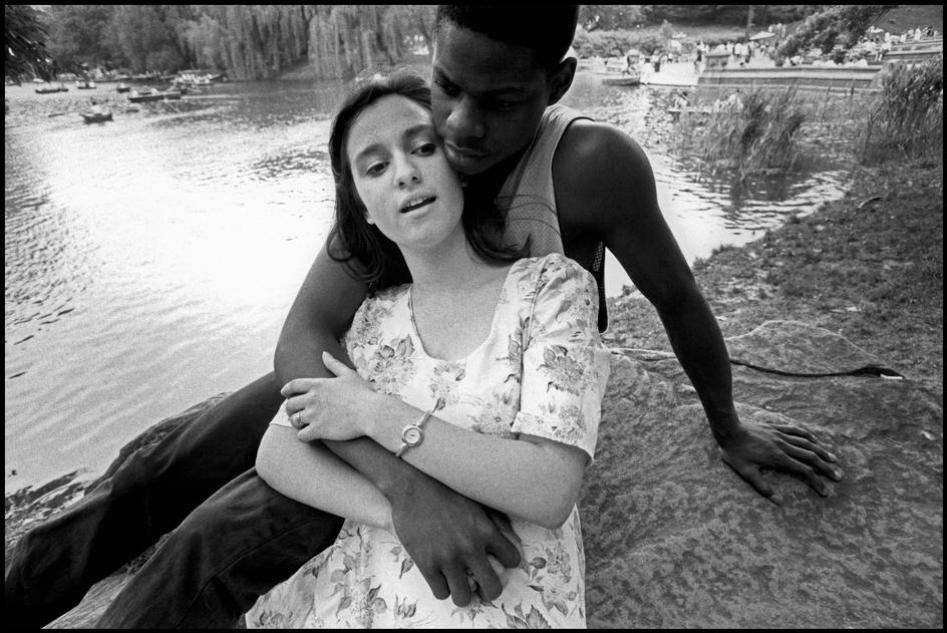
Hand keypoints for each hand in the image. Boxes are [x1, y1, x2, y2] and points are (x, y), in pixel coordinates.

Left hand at [281, 351, 377, 441]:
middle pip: (290, 404)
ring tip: (301, 425)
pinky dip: (303, 436)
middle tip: (295, 413)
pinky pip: (301, 435)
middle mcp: (312, 399)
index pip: (293, 385)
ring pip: (294, 420)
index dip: (286, 390)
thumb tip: (323, 353)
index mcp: (318, 384)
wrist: (371, 412)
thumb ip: (334, 364)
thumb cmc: (363, 393)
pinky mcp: (318, 430)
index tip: (284, 394)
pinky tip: (309, 435)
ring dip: (296, 423)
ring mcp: (314, 415)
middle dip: (290, 409)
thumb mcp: (349, 374)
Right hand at [388, 473, 521, 606]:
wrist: (413, 487)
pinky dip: (442, 588)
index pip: (512, 559)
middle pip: (493, 589)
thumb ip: (496, 521)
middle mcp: (469, 547)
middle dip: (490, 591)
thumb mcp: (477, 501)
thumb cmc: (446, 491)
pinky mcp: (426, 564)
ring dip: (462, 593)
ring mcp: (447, 557)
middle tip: (483, 586)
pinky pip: (440, 593)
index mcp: (485, 530)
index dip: (507, 563)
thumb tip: (512, 539)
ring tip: (458, 584)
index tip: (499, 561)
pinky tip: (441, 577)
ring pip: (463, 598)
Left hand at [719, 412, 842, 504]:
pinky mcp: (776, 428)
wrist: (728, 429)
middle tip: (839, 476)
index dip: (817, 482)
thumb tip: (779, 502)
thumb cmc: (735, 453)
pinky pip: (796, 430)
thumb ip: (763, 487)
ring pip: (807, 442)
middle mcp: (783, 446)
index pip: (804, 472)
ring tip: (834, 459)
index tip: (826, 492)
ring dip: (822, 451)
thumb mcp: (746, 473)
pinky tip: (815, 440)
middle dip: (826, 467)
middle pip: (810, 457)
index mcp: (778, 458)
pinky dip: (808, 435)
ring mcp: (780, 435)